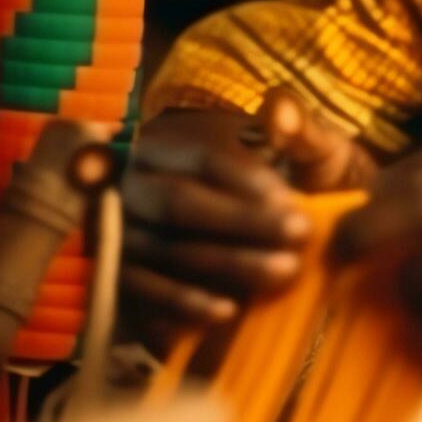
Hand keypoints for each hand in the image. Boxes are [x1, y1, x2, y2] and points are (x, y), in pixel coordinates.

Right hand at [119, 88, 376, 349]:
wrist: (278, 250)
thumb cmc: (288, 193)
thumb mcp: (303, 154)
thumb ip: (298, 128)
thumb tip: (280, 111)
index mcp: (168, 150)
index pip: (201, 161)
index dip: (245, 179)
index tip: (291, 199)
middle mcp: (132, 189)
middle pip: (179, 203)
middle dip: (242, 222)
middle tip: (300, 234)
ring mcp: (118, 237)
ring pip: (168, 250)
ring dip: (228, 264)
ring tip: (286, 270)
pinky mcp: (119, 285)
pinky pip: (144, 295)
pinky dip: (184, 303)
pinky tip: (228, 311)